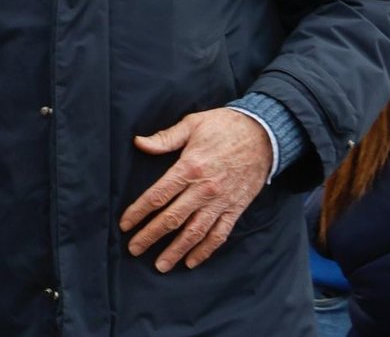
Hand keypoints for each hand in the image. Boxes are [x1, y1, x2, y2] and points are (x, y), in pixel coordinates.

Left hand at [120, 108, 273, 271]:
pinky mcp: (236, 208)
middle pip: (172, 218)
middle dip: (150, 236)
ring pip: (195, 232)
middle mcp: (204, 189)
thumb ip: (164, 138)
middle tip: (134, 249)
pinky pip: (220, 234)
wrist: (264, 134)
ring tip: (160, 265)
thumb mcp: (191, 124)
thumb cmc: (224, 126)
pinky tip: (192, 261)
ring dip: (176, 250)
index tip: (125, 224)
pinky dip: (206, 250)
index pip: (158, 196)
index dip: (139, 212)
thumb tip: (138, 143)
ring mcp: (221, 201)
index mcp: (189, 168)